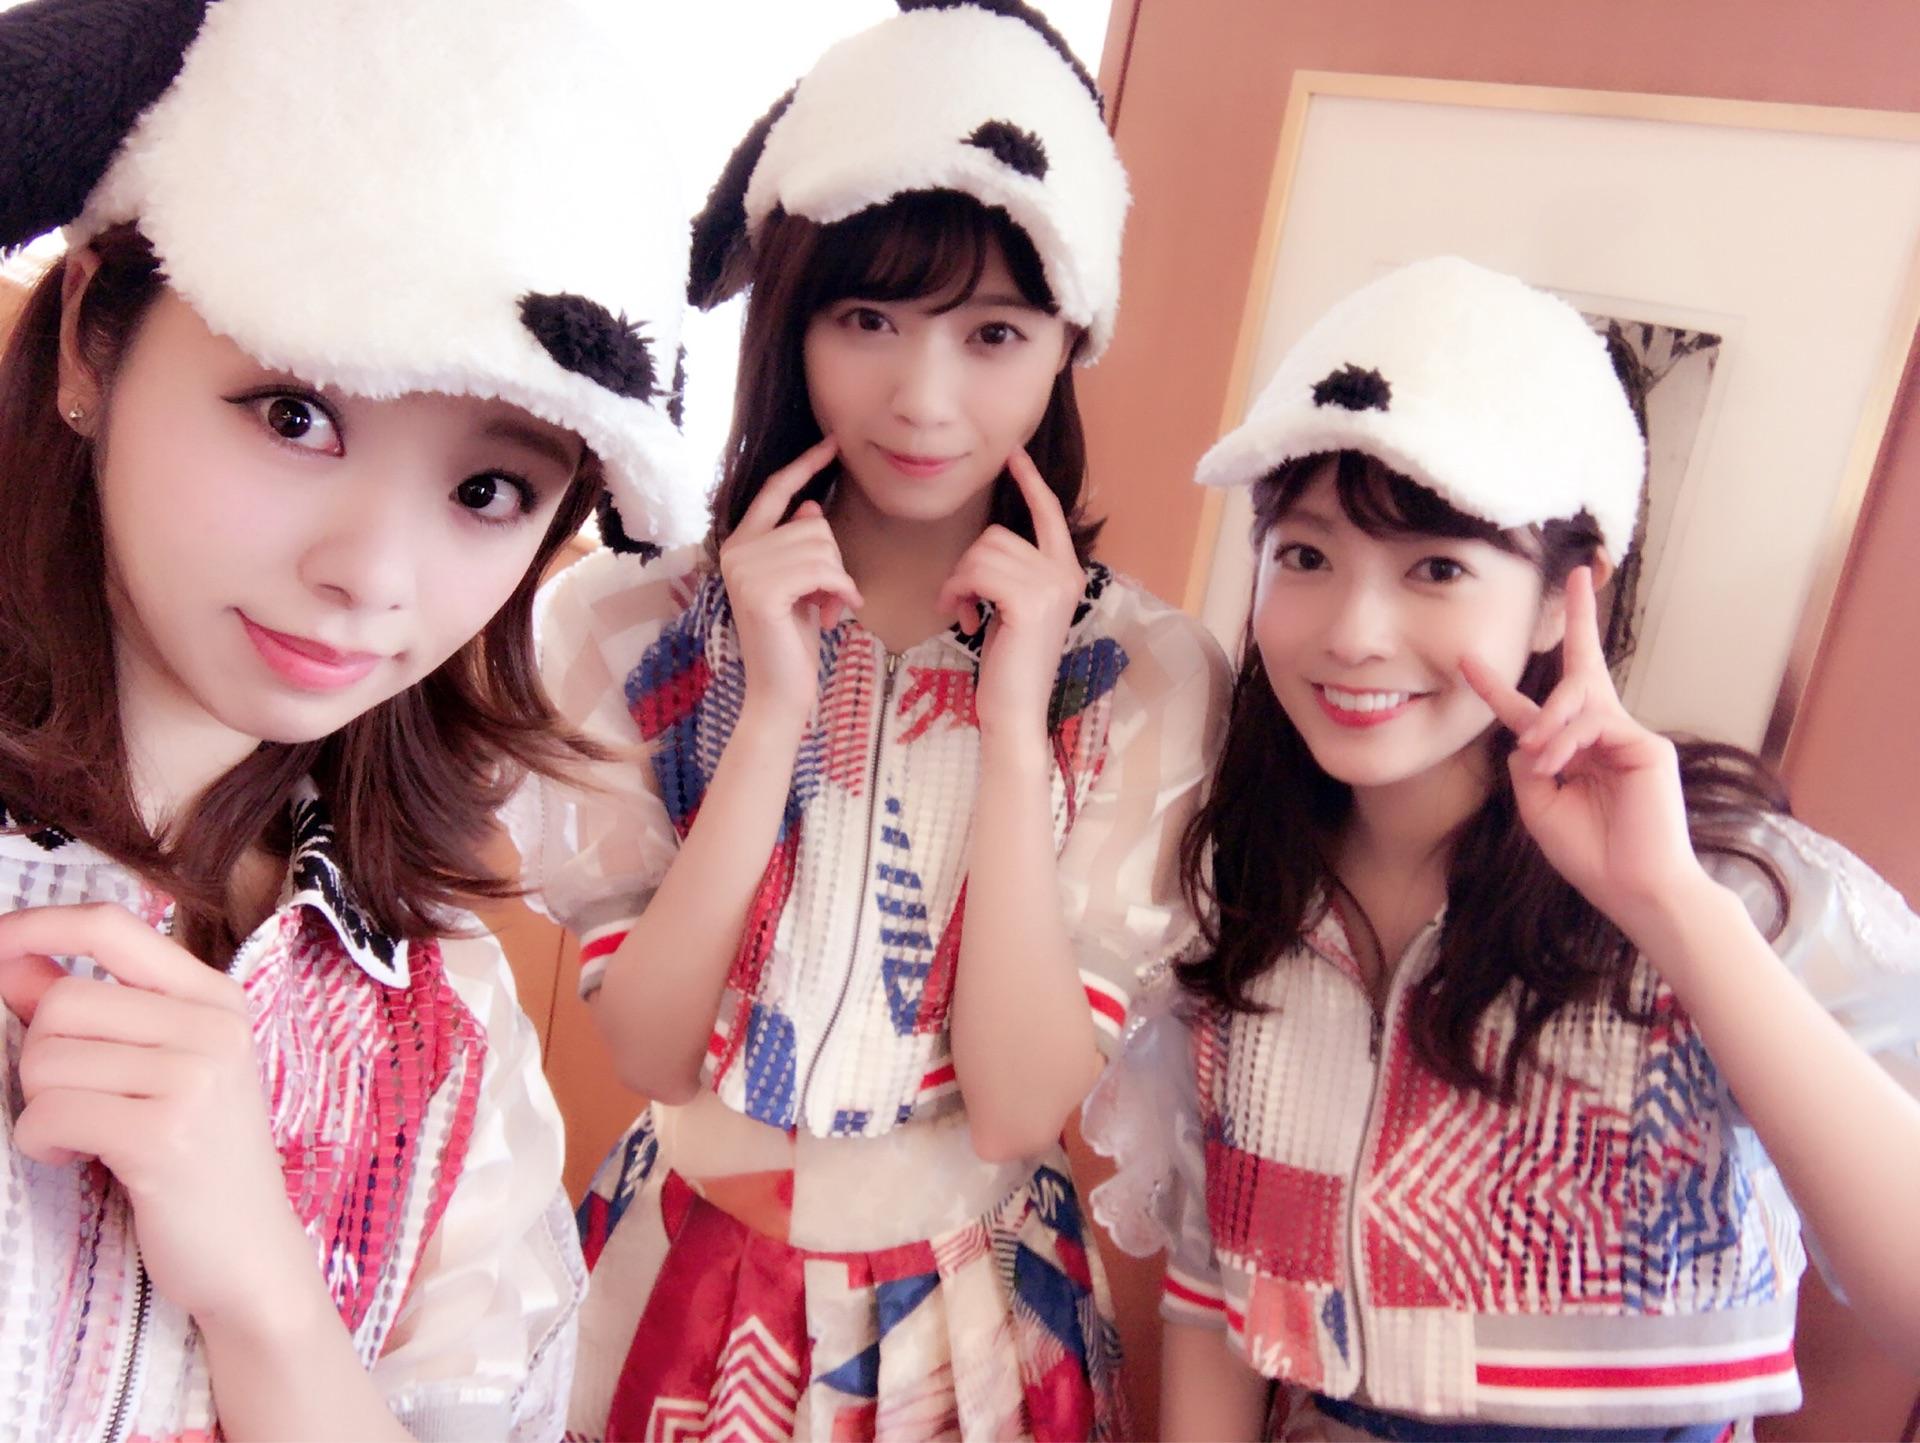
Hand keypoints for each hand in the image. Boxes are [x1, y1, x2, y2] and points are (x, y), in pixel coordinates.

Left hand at [0, 904, 316, 1331]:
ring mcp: (195, 1078)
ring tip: (87, 1135)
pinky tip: (83, 1159)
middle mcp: (213, 1027)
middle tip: (75, 1101)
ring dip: (40, 1107)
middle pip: (61, 1002)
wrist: (251, 1253)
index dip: (35, 928)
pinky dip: (43, 1143)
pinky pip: (47, 1114)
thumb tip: (15, 962)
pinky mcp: (163, 1134)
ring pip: (46, 1060)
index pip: (109, 927)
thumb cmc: (199, 1158)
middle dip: (39, 1058)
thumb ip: (96, 1012)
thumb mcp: (163, 1069)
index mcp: (216, 999)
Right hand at [718, 436, 861, 731]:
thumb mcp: (800, 584)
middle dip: (834, 562)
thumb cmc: (793, 639)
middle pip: (813, 524)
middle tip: (828, 598)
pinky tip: (834, 614)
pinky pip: (823, 569)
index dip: (804, 465)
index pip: (775, 491)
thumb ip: (797, 545)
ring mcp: (744, 569)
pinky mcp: (761, 591)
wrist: (780, 691)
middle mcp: (735, 550)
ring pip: (822, 546)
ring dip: (838, 580)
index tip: (832, 444)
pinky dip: (841, 591)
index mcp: (740, 544)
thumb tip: (810, 507)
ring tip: (828, 608)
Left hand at [936, 449, 1083, 743]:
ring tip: (960, 612)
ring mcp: (1051, 586)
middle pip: (998, 535)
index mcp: (1067, 574)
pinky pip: (977, 571)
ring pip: (983, 551)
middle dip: (967, 565)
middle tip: (959, 602)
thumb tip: (984, 550)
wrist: (1016, 711)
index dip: (1030, 482)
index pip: (1049, 514)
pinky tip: (962, 618)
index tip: (1012, 455)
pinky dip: (957, 591)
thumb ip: (1011, 576)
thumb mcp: (1014, 611)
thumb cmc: (1008, 667)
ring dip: (958, 581)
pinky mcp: (1030, 600)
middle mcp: (1066, 574)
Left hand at [1459, 567, 1709, 941]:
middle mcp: (1601, 736)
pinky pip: (1594, 723)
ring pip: (1577, 699)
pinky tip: (1560, 766)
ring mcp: (1627, 737)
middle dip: (1581, 619)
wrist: (1632, 886)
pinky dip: (1568, 741)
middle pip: (1582, 671)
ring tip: (1544, 762)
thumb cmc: (1588, 852)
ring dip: (1549, 726)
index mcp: (1570, 753)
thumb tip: (1528, 729)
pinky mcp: (1647, 745)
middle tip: (1580, 573)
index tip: (1467, 659)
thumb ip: (1528, 760)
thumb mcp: (1537, 804)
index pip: (1532, 709)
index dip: (1498, 685)